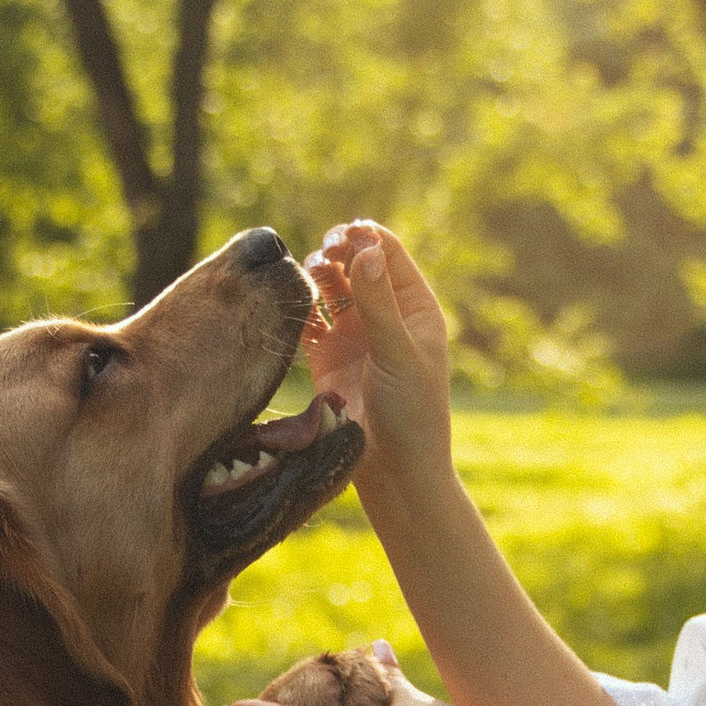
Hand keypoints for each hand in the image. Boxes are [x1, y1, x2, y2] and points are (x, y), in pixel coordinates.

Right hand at [305, 222, 451, 490]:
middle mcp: (384, 316)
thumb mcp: (398, 354)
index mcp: (415, 309)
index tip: (344, 234)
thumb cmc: (412, 413)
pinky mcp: (327, 357)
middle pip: (356, 264)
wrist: (393, 471)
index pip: (389, 255)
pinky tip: (291, 301)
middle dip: (338, 251)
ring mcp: (354, 336)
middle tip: (322, 252)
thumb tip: (367, 250)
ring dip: (318, 274)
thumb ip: (379, 304)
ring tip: (307, 273)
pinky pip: (308, 320)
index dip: (366, 238)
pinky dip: (299, 307)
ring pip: (330, 287)